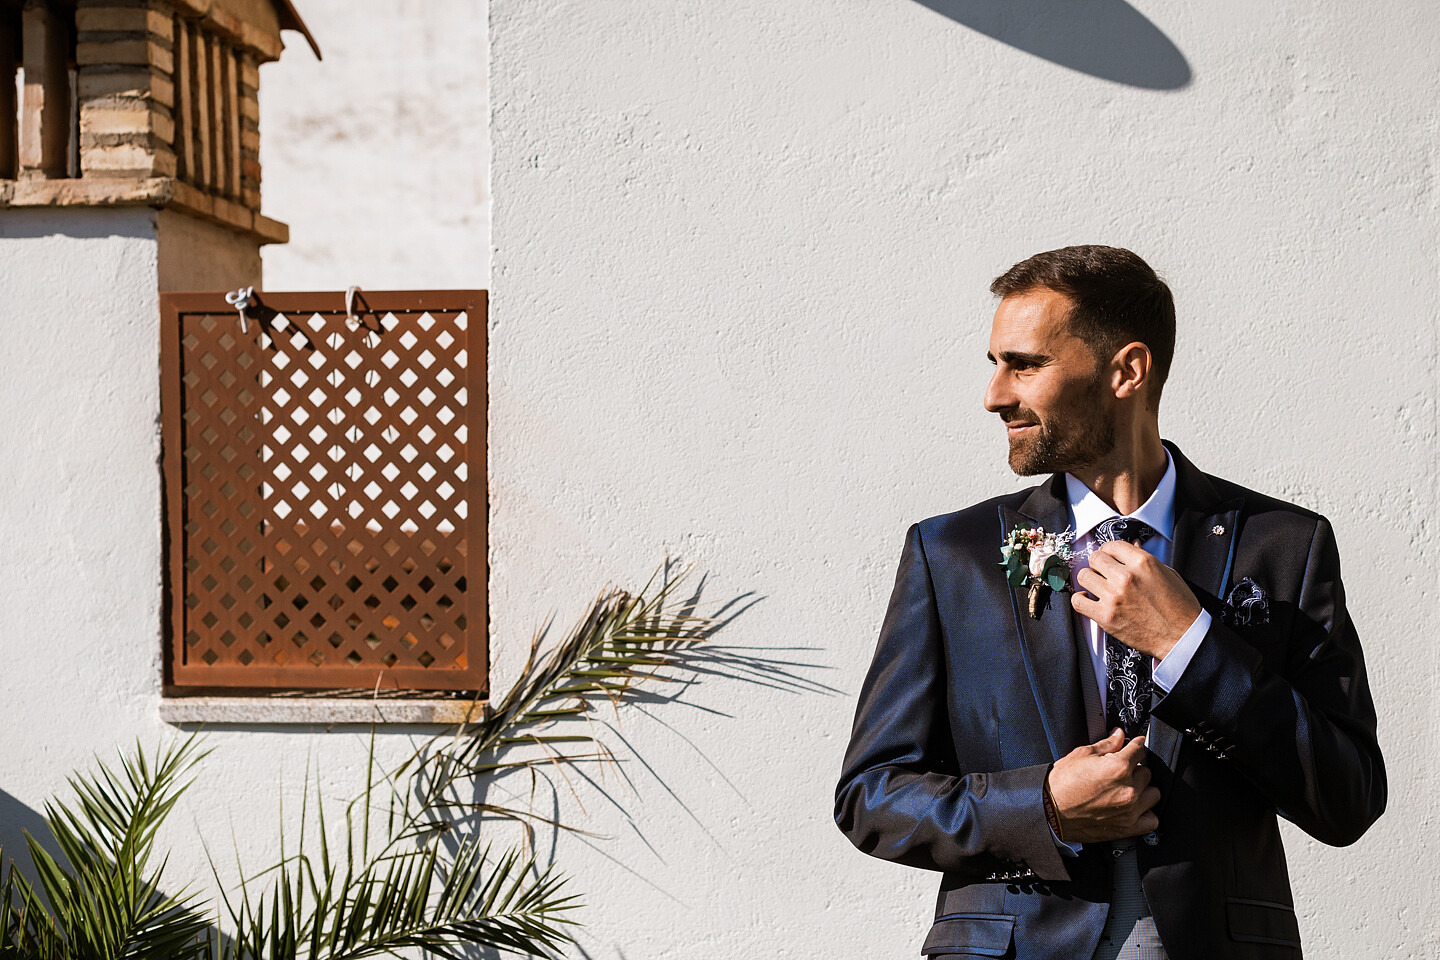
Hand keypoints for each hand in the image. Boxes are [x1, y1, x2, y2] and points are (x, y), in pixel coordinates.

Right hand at [1046, 729, 1159, 843]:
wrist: (1050, 811)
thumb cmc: (1061, 784)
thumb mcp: (1081, 755)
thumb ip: (1106, 745)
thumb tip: (1119, 735)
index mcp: (1118, 767)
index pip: (1139, 750)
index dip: (1136, 745)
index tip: (1135, 746)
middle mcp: (1128, 789)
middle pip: (1147, 772)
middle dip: (1136, 768)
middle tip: (1121, 770)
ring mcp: (1130, 810)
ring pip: (1153, 793)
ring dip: (1144, 789)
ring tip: (1129, 789)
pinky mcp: (1127, 828)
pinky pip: (1152, 820)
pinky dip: (1146, 813)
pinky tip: (1135, 807)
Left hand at [1071, 540, 1201, 659]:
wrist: (1182, 636)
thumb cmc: (1179, 607)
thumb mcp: (1168, 574)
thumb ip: (1145, 559)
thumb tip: (1132, 546)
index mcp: (1143, 563)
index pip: (1112, 545)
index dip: (1109, 550)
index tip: (1110, 557)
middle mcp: (1126, 577)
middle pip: (1095, 558)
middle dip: (1099, 564)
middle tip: (1104, 572)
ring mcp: (1113, 597)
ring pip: (1084, 576)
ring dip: (1090, 580)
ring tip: (1098, 585)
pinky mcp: (1106, 616)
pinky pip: (1078, 601)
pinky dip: (1080, 599)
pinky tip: (1089, 599)